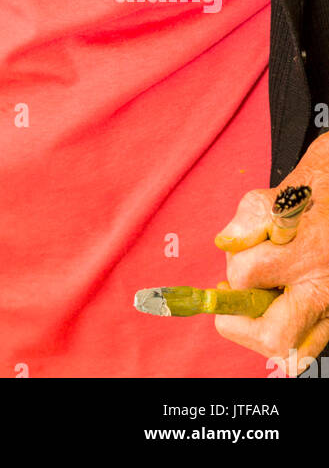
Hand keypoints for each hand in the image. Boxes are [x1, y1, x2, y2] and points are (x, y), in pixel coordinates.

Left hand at [213, 133, 328, 373]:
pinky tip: (274, 311)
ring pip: (290, 353)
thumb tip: (228, 244)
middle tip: (235, 297)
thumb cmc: (314, 196)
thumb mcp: (280, 195)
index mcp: (309, 250)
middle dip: (241, 321)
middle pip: (273, 337)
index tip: (239, 257)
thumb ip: (249, 219)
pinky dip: (284, 339)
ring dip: (260, 333)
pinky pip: (305, 349)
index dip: (235, 267)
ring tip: (255, 303)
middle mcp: (323, 288)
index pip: (249, 273)